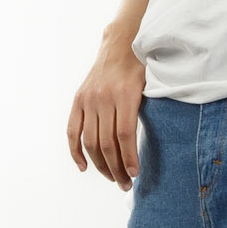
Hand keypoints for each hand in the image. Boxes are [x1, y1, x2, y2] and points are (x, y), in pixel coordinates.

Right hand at [68, 35, 146, 190]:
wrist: (121, 43)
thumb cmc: (143, 66)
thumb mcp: (152, 84)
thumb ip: (149, 110)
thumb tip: (153, 143)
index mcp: (125, 95)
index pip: (125, 135)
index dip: (129, 158)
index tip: (135, 174)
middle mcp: (103, 98)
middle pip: (107, 143)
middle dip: (116, 168)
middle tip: (125, 184)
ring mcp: (88, 100)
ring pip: (91, 141)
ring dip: (101, 165)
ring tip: (113, 179)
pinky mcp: (78, 100)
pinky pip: (73, 131)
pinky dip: (76, 151)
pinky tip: (84, 167)